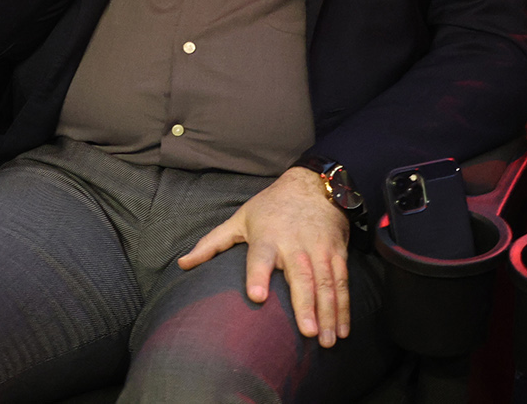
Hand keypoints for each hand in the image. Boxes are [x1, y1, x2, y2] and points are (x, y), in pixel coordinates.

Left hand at [178, 166, 351, 347]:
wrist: (313, 186)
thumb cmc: (270, 207)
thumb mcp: (239, 220)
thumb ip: (212, 244)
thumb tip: (182, 264)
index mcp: (267, 237)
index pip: (260, 257)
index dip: (258, 276)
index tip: (256, 296)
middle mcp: (294, 245)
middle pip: (300, 277)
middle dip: (305, 305)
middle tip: (307, 333)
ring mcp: (318, 250)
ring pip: (325, 284)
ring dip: (328, 313)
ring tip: (327, 341)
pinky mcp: (337, 254)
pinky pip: (342, 283)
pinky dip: (344, 307)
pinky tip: (343, 329)